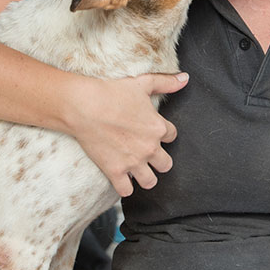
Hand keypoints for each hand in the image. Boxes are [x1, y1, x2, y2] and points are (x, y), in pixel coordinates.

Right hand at [65, 72, 187, 195]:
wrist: (84, 106)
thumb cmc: (111, 92)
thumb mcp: (142, 83)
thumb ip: (166, 82)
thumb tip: (185, 78)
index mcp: (158, 128)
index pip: (172, 136)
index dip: (162, 133)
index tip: (150, 130)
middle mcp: (149, 148)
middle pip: (166, 164)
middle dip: (158, 159)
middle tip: (144, 152)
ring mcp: (133, 162)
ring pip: (150, 181)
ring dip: (145, 176)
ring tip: (136, 169)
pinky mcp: (115, 171)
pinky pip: (127, 191)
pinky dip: (124, 187)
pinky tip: (120, 177)